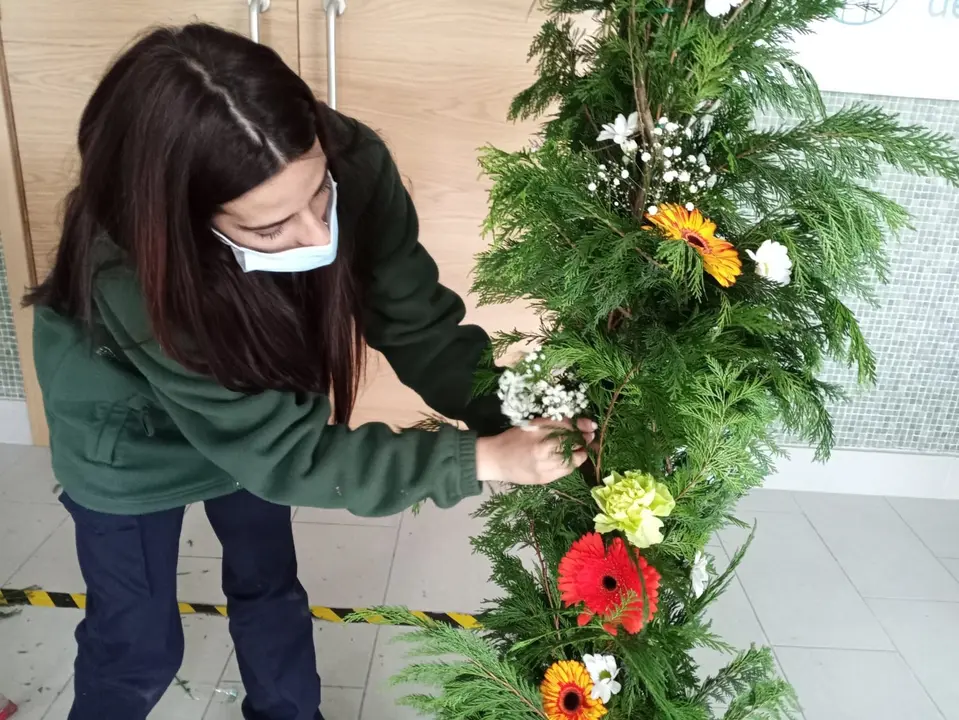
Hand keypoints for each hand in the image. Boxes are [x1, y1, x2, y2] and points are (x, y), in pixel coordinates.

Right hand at [475, 417, 596, 484]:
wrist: (495, 459)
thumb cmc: (514, 438)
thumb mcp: (533, 425)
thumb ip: (557, 423)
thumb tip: (584, 424)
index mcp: (539, 433)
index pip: (569, 428)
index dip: (583, 427)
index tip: (591, 426)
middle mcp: (543, 450)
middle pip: (574, 445)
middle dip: (584, 441)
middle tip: (587, 438)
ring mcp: (544, 467)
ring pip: (573, 461)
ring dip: (579, 454)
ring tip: (578, 449)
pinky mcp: (544, 479)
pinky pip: (565, 472)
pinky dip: (570, 465)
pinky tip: (566, 460)